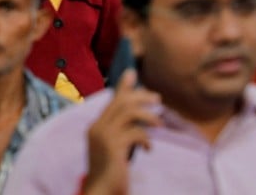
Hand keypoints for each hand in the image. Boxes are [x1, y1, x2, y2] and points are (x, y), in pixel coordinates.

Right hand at [81, 70, 160, 194]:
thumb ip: (120, 134)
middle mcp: (97, 128)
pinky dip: (145, 137)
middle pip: (120, 101)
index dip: (122, 86)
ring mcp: (104, 136)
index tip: (132, 73)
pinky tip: (149, 148)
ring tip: (159, 124)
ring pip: (128, 112)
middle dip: (141, 96)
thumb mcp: (114, 149)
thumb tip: (136, 123)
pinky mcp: (113, 147)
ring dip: (147, 115)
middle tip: (157, 98)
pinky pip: (134, 132)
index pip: (111, 100)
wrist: (100, 192)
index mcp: (96, 127)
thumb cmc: (110, 173)